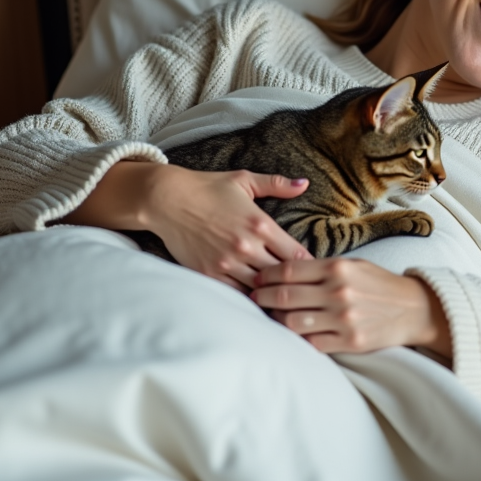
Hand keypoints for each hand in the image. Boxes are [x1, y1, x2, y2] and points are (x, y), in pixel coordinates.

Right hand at [63, 161, 312, 292]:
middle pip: (282, 277)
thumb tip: (305, 184)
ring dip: (272, 294)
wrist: (167, 199)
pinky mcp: (209, 273)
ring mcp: (227, 262)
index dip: (308, 265)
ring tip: (284, 300)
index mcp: (260, 224)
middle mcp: (246, 246)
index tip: (312, 270)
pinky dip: (247, 297)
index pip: (297, 255)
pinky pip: (236, 293)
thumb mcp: (244, 180)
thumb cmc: (207, 187)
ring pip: (260, 289)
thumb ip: (277, 184)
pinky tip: (256, 299)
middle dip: (294, 284)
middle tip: (304, 291)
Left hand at [251, 258, 451, 355]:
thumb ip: (323, 268)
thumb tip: (285, 272)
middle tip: (253, 298)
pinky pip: (312, 342)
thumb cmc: (380, 284)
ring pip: (293, 322)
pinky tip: (293, 332)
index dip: (267, 275)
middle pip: (285, 296)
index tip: (257, 278)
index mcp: (338, 268)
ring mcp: (343, 319)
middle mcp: (338, 292)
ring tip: (271, 316)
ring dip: (277, 319)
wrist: (413, 309)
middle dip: (262, 297)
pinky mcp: (349, 341)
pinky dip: (299, 338)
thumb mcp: (354, 265)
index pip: (289, 270)